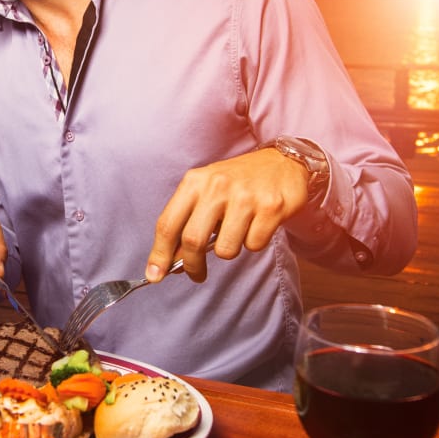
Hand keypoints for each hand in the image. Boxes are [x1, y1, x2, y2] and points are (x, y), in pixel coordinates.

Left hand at [146, 147, 309, 282]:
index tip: (154, 276)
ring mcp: (245, 197)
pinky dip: (255, 242)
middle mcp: (217, 186)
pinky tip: (258, 224)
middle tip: (197, 274)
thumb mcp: (207, 191)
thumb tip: (171, 261)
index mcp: (195, 181)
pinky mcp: (270, 208)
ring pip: (226, 249)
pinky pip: (253, 245)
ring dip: (230, 248)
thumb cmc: (239, 181)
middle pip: (192, 241)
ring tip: (238, 230)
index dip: (159, 254)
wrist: (284, 162)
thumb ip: (188, 222)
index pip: (168, 224)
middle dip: (192, 265)